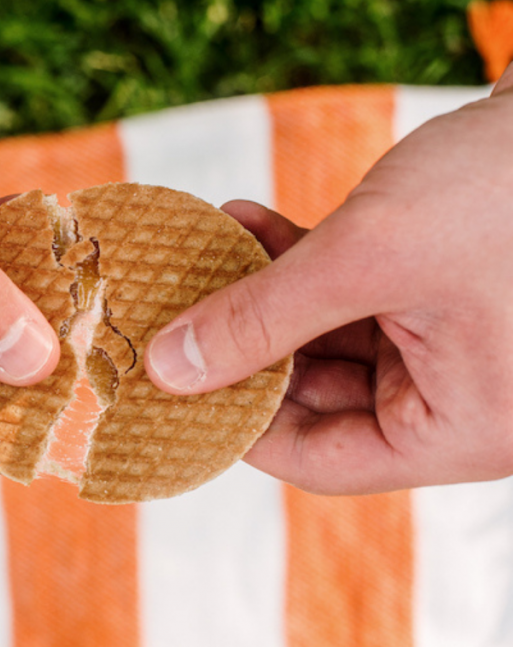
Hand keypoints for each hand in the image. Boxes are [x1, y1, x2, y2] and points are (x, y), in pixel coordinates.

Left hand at [145, 66, 512, 493]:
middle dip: (243, 348)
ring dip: (262, 295)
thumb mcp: (367, 257)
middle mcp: (457, 397)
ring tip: (204, 249)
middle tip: (172, 316)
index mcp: (464, 428)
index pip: (324, 459)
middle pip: (318, 399)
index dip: (241, 427)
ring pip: (323, 341)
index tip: (173, 390)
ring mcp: (446, 344)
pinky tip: (244, 220)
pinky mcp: (432, 292)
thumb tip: (168, 369)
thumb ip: (261, 317)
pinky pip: (347, 296)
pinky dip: (296, 263)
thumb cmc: (501, 187)